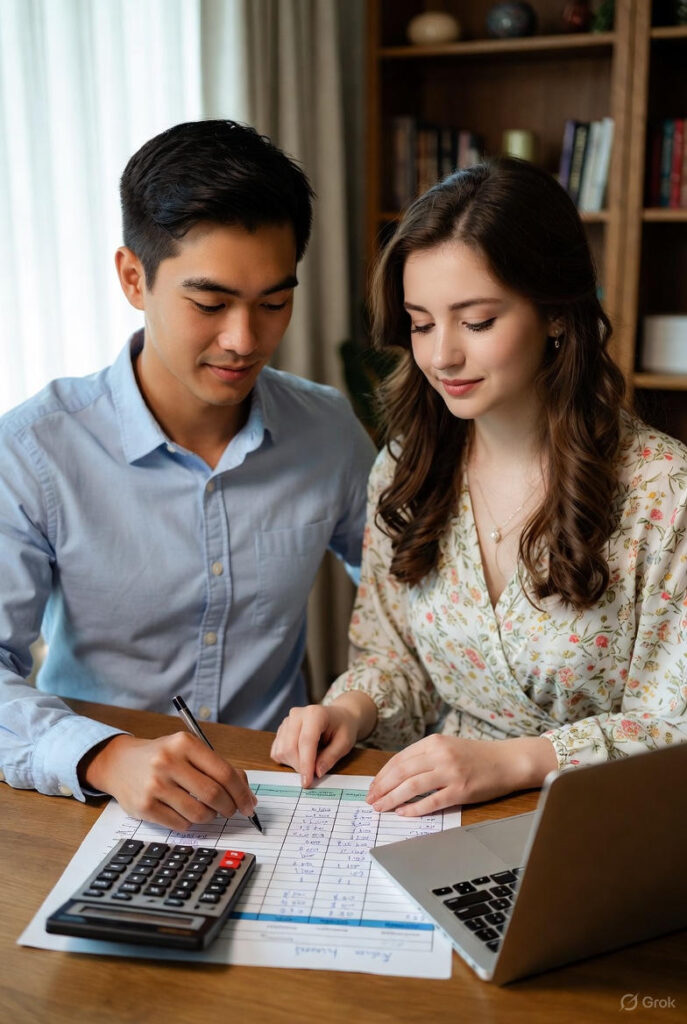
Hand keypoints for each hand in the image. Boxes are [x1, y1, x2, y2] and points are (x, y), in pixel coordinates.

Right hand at [78, 733, 257, 829]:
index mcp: (185, 743)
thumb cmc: (163, 756)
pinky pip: (180, 824)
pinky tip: (185, 813)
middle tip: (232, 811)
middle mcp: (168, 761)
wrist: (120, 763)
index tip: (250, 804)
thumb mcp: (188, 750)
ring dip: (210, 817)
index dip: (242, 793)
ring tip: (207, 810)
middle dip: (229, 808)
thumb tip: (246, 795)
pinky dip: (190, 823)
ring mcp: (155, 785)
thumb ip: (217, 766)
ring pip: (198, 813)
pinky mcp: (144, 806)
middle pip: (214, 794)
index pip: (224, 772)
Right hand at [270, 692, 377, 787]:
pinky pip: (277, 750)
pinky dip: (286, 759)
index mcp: (315, 714)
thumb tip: (317, 772)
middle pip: (290, 747)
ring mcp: (287, 721)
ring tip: (310, 762)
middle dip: (300, 766)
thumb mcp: (345, 743)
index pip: (306, 742)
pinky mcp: (282, 729)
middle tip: (313, 774)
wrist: (338, 716)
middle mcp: (297, 714)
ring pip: (281, 750)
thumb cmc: (343, 728)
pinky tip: (300, 757)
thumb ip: (331, 757)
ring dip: (293, 764)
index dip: (306, 764)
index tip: (307, 782)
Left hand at [366, 734, 557, 815]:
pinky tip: (403, 814)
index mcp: (434, 742)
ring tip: (381, 808)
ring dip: (392, 799)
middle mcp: (440, 754)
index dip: (382, 774)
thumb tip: (398, 774)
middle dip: (382, 788)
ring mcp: (451, 772)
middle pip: (401, 772)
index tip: (372, 786)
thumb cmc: (477, 756)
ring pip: (412, 787)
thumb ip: (425, 756)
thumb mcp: (448, 746)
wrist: (508, 761)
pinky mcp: (461, 790)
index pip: (399, 759)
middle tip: (370, 800)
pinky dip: (414, 809)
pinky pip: (431, 802)